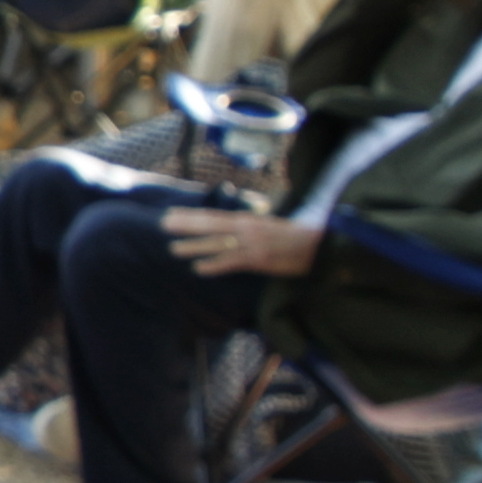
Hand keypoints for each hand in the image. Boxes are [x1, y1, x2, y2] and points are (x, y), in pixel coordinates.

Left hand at [158, 206, 325, 280]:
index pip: (214, 216)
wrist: (318, 244)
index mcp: (248, 220)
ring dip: (194, 246)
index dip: (192, 215)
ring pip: (217, 244)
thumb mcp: (267, 226)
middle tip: (163, 224)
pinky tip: (198, 269)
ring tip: (173, 249)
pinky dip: (215, 265)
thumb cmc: (294, 237)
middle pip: (211, 225)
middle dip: (186, 225)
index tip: (171, 213)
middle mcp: (247, 229)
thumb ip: (248, 226)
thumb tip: (230, 225)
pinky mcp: (259, 260)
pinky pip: (232, 262)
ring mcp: (251, 244)